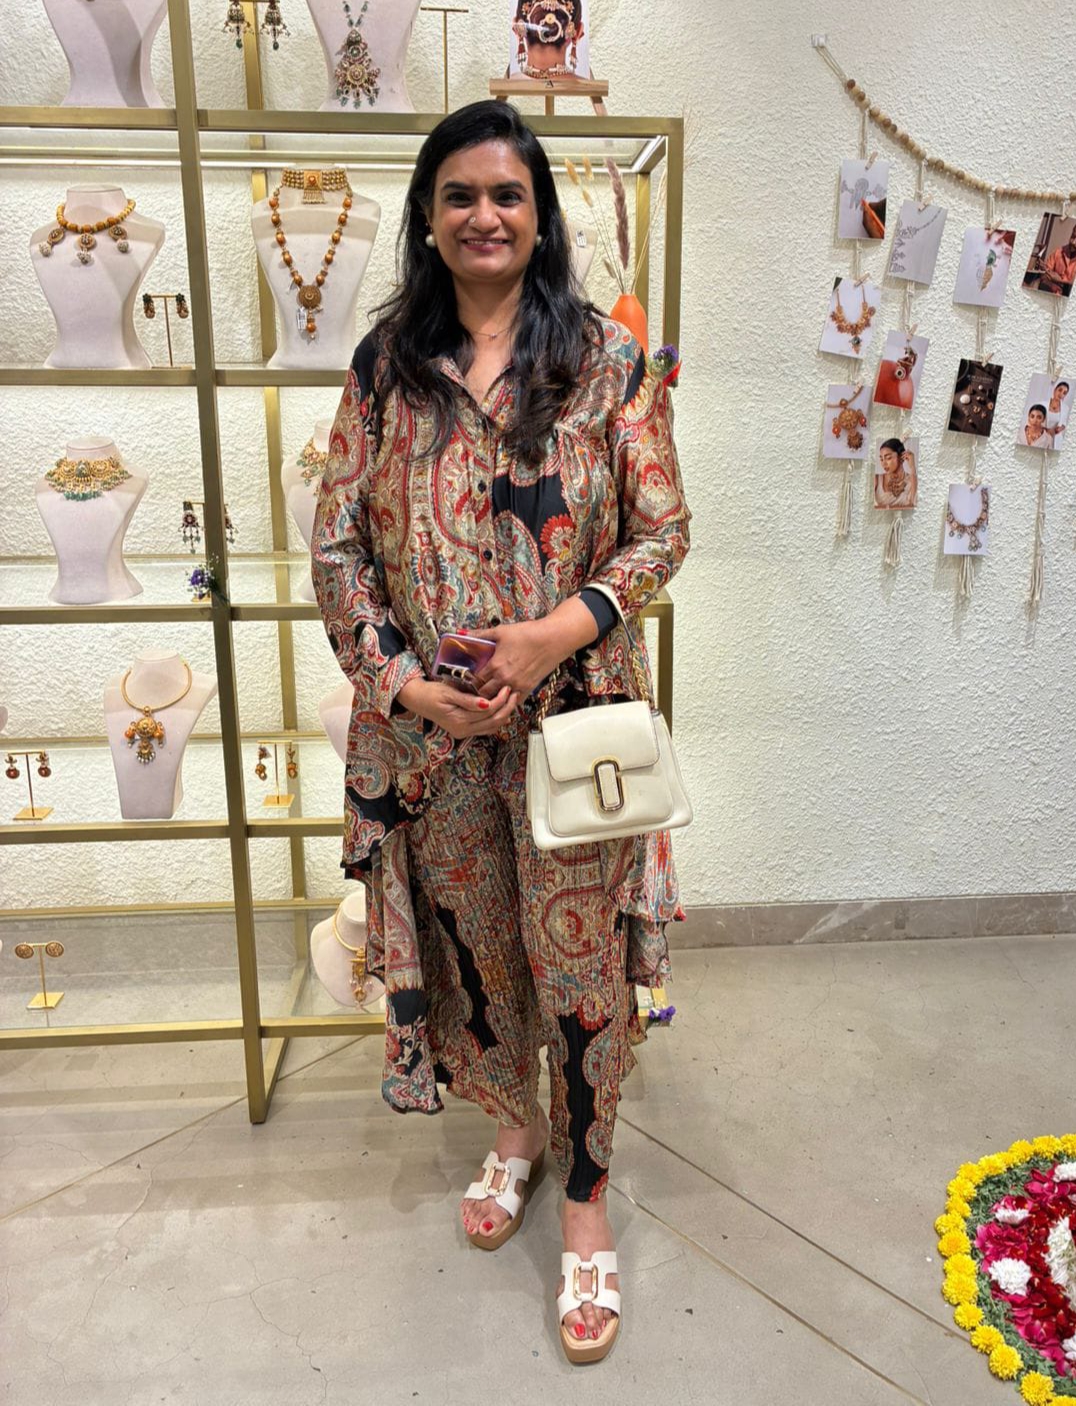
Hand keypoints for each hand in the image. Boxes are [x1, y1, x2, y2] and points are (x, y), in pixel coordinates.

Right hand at [396, 677, 520, 740]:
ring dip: (504, 714)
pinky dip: (496, 719)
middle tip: (514, 693)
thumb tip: (486, 703)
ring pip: (492, 727)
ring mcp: (464, 732)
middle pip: (494, 721)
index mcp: (459, 721)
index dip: (501, 700)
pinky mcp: (464, 730)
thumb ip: (468, 700)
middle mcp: (463, 730)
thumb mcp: (448, 693)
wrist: (417, 699)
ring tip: (511, 700)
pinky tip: (501, 709)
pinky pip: (486, 728)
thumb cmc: (431, 693)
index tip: (507, 688)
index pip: (488, 711)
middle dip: (507, 707)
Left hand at [470, 621, 562, 699]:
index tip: (467, 681)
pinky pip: (514, 702)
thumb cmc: (529, 633)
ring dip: (493, 698)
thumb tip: (462, 632)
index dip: (469, 682)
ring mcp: (517, 685)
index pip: (475, 681)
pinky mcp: (528, 688)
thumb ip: (480, 634)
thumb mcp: (501, 631)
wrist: (552, 639)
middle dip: (478, 693)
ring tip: (489, 694)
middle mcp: (505, 679)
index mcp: (495, 665)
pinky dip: (508, 700)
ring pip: (498, 701)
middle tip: (476, 689)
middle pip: (484, 694)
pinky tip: (505, 695)